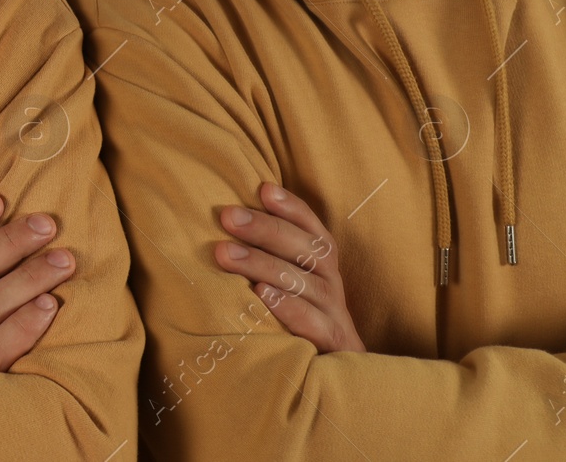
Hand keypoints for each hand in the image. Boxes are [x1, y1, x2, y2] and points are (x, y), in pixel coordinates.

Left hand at [215, 182, 364, 353]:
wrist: (340, 376)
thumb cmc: (301, 318)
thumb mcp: (290, 282)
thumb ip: (269, 254)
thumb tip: (225, 219)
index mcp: (322, 264)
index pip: (312, 228)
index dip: (290, 207)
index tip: (262, 189)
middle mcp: (331, 283)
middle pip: (305, 249)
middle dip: (265, 229)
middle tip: (227, 216)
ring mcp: (333, 313)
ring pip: (303, 282)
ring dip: (263, 264)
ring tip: (227, 254)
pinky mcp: (331, 344)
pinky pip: (312, 322)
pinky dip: (287, 306)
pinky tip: (261, 294)